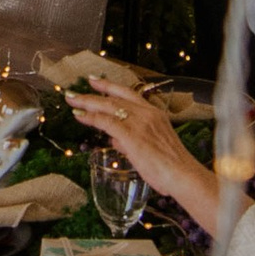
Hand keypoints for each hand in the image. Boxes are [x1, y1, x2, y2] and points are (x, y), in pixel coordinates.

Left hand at [69, 85, 220, 235]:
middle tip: (75, 91)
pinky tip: (79, 116)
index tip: (95, 81)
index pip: (129, 93)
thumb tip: (115, 140)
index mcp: (155, 113)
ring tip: (71, 101)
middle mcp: (147, 113)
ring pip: (108, 106)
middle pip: (115, 97)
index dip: (110, 86)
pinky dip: (91, 117)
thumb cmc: (170, 167)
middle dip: (92, 93)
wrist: (182, 174)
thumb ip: (130, 141)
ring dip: (87, 103)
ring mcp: (139, 122)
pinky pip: (106, 122)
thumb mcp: (151, 148)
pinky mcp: (131, 134)